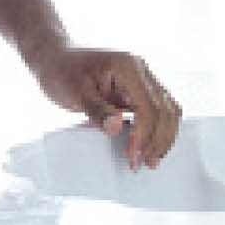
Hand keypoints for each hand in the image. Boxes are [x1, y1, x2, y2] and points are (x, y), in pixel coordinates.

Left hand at [30, 47, 181, 169]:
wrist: (55, 59)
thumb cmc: (61, 72)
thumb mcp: (73, 92)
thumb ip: (96, 110)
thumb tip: (116, 128)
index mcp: (127, 66)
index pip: (148, 107)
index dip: (144, 135)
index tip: (133, 157)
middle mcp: (140, 70)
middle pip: (165, 110)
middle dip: (157, 140)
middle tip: (142, 164)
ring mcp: (143, 79)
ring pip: (169, 110)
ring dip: (163, 137)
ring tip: (149, 160)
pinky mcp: (140, 90)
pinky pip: (159, 111)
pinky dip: (158, 130)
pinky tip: (148, 146)